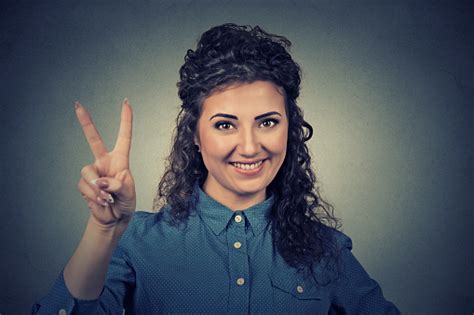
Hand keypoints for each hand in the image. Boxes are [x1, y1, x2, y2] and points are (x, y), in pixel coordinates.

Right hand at [75, 98, 135, 227]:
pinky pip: (84, 186)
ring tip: (107, 198)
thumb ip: (117, 185)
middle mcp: (105, 161)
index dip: (125, 119)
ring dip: (97, 189)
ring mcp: (93, 172)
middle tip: (77, 105)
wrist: (114, 218)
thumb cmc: (126, 202)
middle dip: (85, 122)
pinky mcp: (84, 183)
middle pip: (93, 139)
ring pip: (87, 173)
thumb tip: (100, 181)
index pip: (124, 136)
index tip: (126, 102)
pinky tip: (101, 201)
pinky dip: (93, 196)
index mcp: (120, 159)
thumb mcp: (128, 193)